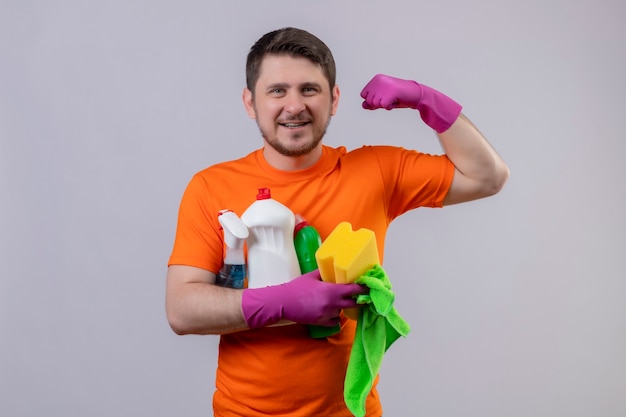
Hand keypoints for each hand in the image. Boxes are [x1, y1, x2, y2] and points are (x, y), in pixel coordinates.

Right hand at [242, 269, 366, 327]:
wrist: (283, 302)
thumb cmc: (296, 288)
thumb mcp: (312, 276)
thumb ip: (324, 273)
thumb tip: (333, 268)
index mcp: (332, 291)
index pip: (354, 290)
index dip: (363, 288)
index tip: (368, 286)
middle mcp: (332, 304)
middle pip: (354, 304)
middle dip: (358, 300)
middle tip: (361, 296)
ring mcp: (327, 314)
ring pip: (343, 312)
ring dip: (342, 308)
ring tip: (337, 302)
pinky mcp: (321, 322)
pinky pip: (334, 321)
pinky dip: (334, 317)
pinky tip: (329, 311)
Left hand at [360, 74, 421, 109]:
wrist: (416, 94)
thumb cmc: (399, 97)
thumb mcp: (383, 99)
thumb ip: (372, 102)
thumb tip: (363, 105)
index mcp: (377, 79)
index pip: (363, 95)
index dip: (373, 100)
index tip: (385, 96)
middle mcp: (380, 80)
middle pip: (369, 100)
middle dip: (379, 103)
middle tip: (391, 98)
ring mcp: (386, 85)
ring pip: (375, 104)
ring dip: (385, 105)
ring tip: (394, 99)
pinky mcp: (391, 91)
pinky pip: (383, 106)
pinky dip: (390, 107)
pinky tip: (396, 101)